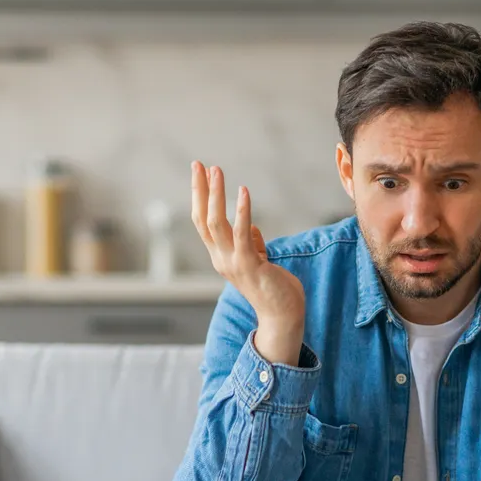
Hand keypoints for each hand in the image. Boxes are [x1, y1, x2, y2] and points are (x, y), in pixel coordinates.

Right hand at [192, 162, 305, 365]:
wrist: (282, 317)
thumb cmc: (274, 290)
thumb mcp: (259, 262)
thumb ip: (253, 245)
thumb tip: (253, 229)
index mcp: (221, 257)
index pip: (203, 223)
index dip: (200, 198)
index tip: (201, 174)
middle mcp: (221, 259)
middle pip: (202, 219)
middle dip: (200, 190)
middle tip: (198, 164)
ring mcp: (233, 263)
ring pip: (216, 223)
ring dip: (215, 195)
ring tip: (217, 170)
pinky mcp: (249, 265)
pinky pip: (242, 233)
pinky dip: (242, 211)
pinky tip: (244, 191)